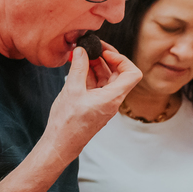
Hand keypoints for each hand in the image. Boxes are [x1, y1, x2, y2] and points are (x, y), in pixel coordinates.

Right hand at [42, 42, 140, 163]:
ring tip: (81, 56)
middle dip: (106, 59)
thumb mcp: (72, 90)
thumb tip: (82, 50)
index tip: (104, 52)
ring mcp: (103, 103)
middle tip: (92, 48)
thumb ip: (78, 68)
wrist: (61, 143)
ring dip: (95, 66)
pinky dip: (89, 75)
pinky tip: (77, 69)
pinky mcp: (94, 105)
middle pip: (118, 74)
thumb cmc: (67, 122)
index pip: (132, 74)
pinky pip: (97, 86)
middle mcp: (112, 100)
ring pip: (106, 80)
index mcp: (113, 97)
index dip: (121, 59)